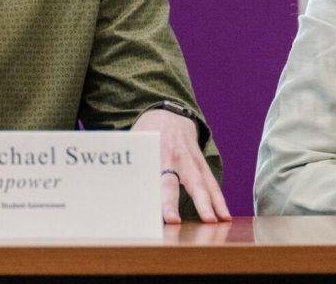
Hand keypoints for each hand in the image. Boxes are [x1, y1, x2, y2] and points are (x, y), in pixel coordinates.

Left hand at [132, 108, 230, 223]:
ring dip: (210, 203)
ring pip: (202, 182)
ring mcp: (190, 159)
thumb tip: (111, 192)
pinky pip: (211, 182)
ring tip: (218, 221)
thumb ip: (128, 165)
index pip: (156, 180)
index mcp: (154, 154)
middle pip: (180, 182)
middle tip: (191, 221)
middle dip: (188, 202)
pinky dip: (219, 199)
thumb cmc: (145, 135)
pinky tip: (225, 216)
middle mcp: (174, 157)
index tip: (167, 218)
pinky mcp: (200, 163)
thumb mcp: (132, 144)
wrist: (169, 114)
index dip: (160, 199)